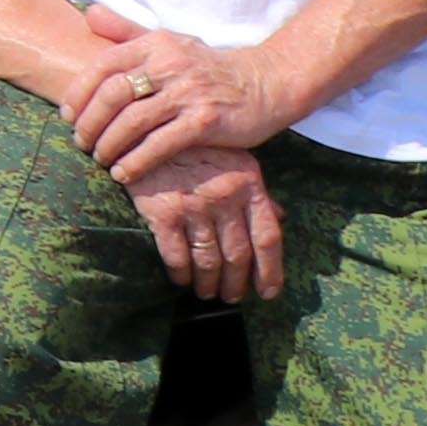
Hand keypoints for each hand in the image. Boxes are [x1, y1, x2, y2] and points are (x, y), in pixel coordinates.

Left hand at [66, 6, 278, 183]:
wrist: (265, 84)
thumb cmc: (209, 67)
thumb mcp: (170, 42)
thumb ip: (128, 31)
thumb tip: (88, 13)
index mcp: (156, 44)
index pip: (104, 65)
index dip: (79, 92)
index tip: (67, 115)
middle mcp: (170, 64)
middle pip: (113, 94)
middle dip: (90, 123)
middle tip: (81, 142)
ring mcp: (188, 92)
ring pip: (133, 121)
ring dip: (109, 145)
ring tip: (99, 159)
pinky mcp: (205, 121)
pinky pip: (160, 144)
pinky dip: (136, 161)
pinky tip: (124, 172)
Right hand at [125, 144, 284, 302]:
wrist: (146, 129)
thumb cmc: (195, 146)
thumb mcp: (233, 159)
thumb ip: (256, 191)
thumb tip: (280, 216)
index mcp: (248, 183)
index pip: (268, 237)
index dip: (271, 271)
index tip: (268, 292)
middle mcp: (225, 196)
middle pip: (238, 255)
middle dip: (236, 283)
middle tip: (231, 296)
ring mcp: (194, 206)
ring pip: (209, 261)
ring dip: (208, 284)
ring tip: (207, 292)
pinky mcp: (163, 213)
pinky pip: (177, 257)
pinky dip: (181, 275)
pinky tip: (181, 280)